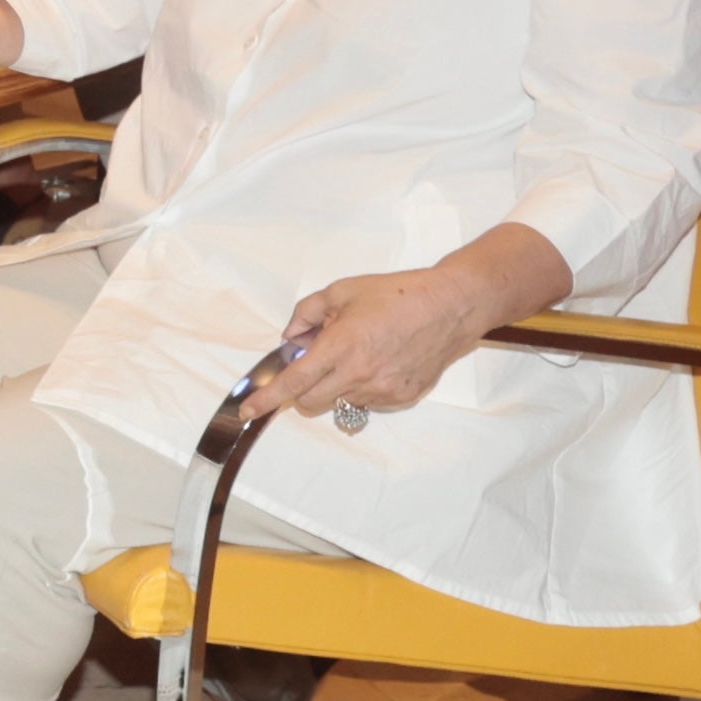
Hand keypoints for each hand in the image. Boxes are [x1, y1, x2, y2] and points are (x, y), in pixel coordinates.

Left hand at [242, 263, 518, 427]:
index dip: (268, 399)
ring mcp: (383, 391)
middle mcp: (360, 375)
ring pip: (341, 401)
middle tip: (317, 360)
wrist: (451, 306)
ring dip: (338, 384)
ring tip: (361, 352)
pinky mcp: (403, 398)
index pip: (295, 382)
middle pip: (311, 401)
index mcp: (341, 347)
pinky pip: (368, 402)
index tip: (249, 410)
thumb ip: (308, 313)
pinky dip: (362, 387)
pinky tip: (380, 362)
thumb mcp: (342, 291)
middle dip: (303, 387)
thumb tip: (291, 337)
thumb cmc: (397, 294)